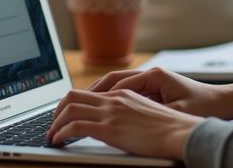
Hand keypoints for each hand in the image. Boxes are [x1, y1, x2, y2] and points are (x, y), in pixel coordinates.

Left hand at [45, 88, 201, 158]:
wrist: (181, 132)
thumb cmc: (171, 128)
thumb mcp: (147, 114)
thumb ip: (129, 114)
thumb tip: (119, 125)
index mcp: (124, 94)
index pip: (90, 92)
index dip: (73, 103)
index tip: (66, 114)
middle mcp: (114, 99)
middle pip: (74, 95)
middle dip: (58, 110)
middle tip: (54, 124)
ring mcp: (110, 112)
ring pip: (70, 108)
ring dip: (55, 122)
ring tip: (52, 135)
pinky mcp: (109, 128)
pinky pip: (74, 126)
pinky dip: (61, 132)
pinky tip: (58, 140)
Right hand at [85, 67, 232, 119]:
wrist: (223, 103)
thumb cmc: (203, 106)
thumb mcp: (174, 111)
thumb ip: (147, 110)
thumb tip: (120, 110)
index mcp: (154, 76)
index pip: (117, 84)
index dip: (97, 96)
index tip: (81, 107)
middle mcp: (150, 74)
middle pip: (112, 80)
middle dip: (90, 93)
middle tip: (71, 106)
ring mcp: (151, 80)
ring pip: (116, 85)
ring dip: (98, 95)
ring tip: (80, 108)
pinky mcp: (154, 88)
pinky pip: (126, 92)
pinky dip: (111, 99)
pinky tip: (102, 111)